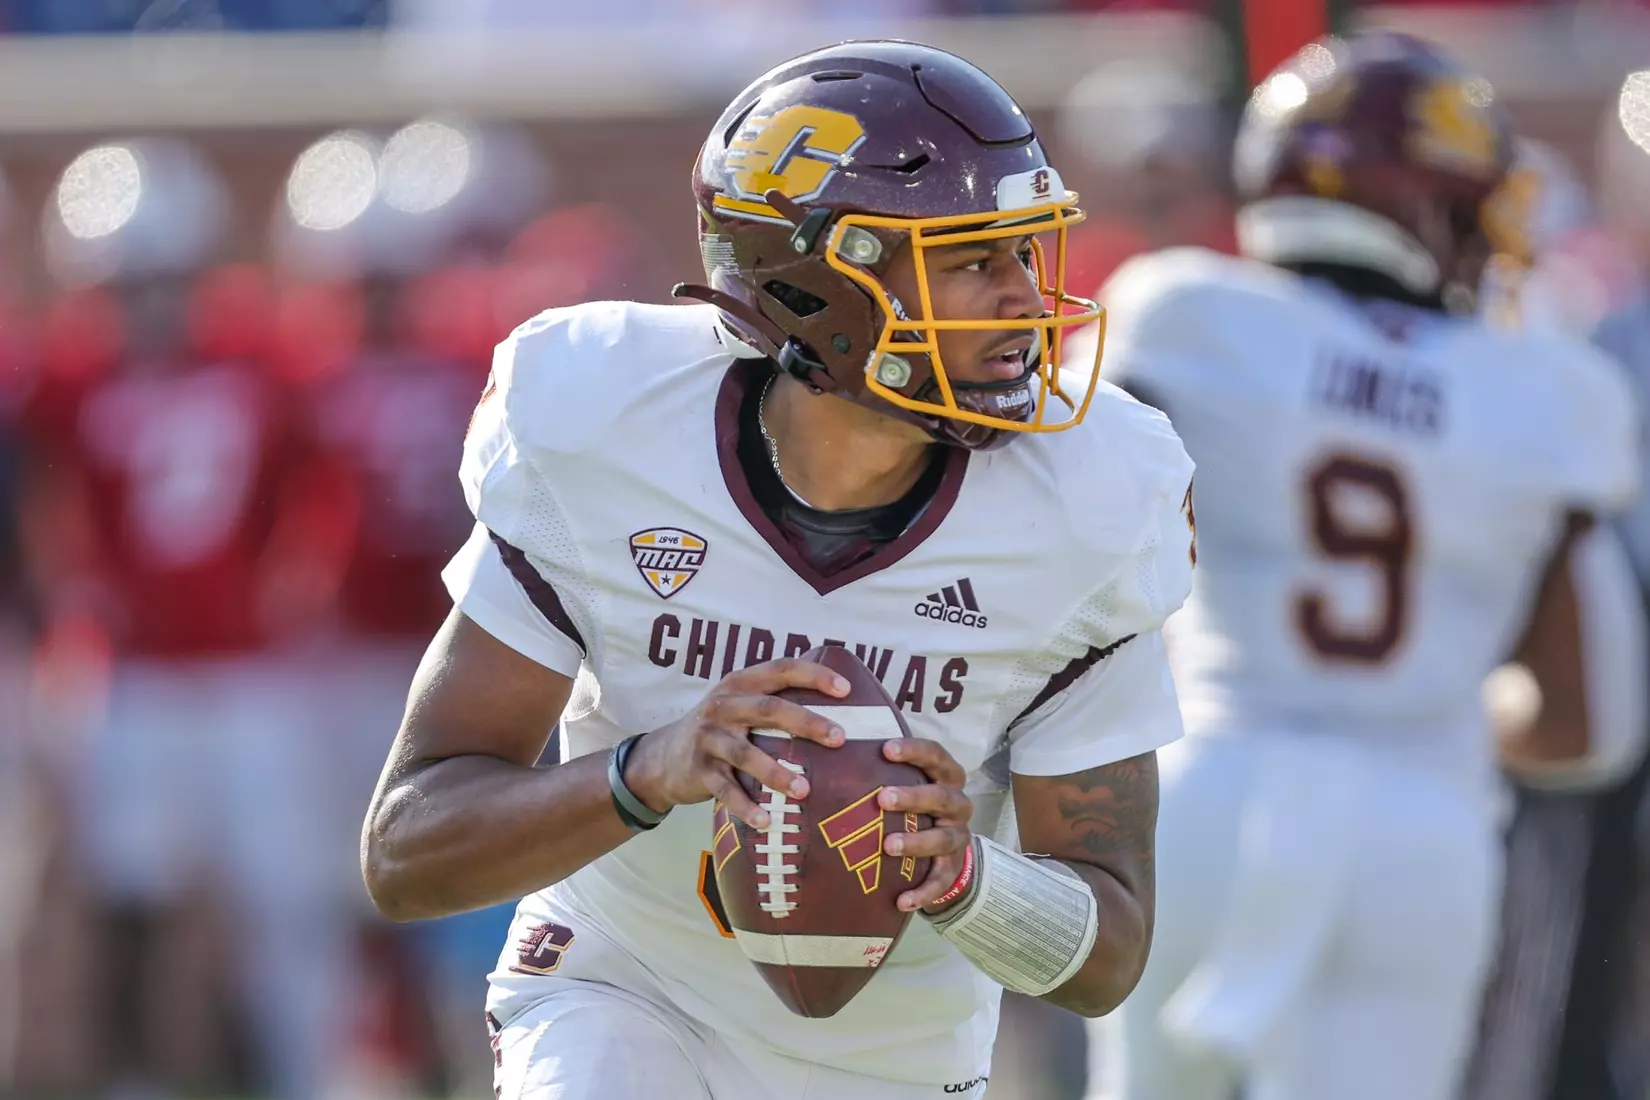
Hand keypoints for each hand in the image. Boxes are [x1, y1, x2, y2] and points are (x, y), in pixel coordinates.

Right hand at [624, 659, 848, 828]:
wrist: (663, 758)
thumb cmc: (720, 730)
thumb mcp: (740, 705)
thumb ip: (775, 701)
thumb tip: (838, 709)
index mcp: (740, 683)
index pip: (781, 669)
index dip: (814, 675)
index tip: (846, 690)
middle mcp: (723, 705)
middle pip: (769, 709)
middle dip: (807, 722)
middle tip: (839, 738)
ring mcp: (709, 737)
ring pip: (746, 753)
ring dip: (777, 773)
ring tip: (804, 791)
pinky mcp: (699, 770)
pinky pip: (725, 790)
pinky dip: (746, 807)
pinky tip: (766, 821)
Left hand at [877, 738, 973, 912]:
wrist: (944, 848)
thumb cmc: (915, 805)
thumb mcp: (907, 781)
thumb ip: (882, 768)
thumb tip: (834, 745)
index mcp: (946, 777)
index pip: (936, 756)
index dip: (914, 751)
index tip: (886, 750)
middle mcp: (957, 804)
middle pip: (941, 796)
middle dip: (912, 796)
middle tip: (882, 798)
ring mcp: (957, 837)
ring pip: (942, 838)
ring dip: (916, 842)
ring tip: (888, 845)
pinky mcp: (952, 867)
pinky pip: (941, 881)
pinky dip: (923, 892)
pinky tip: (902, 901)